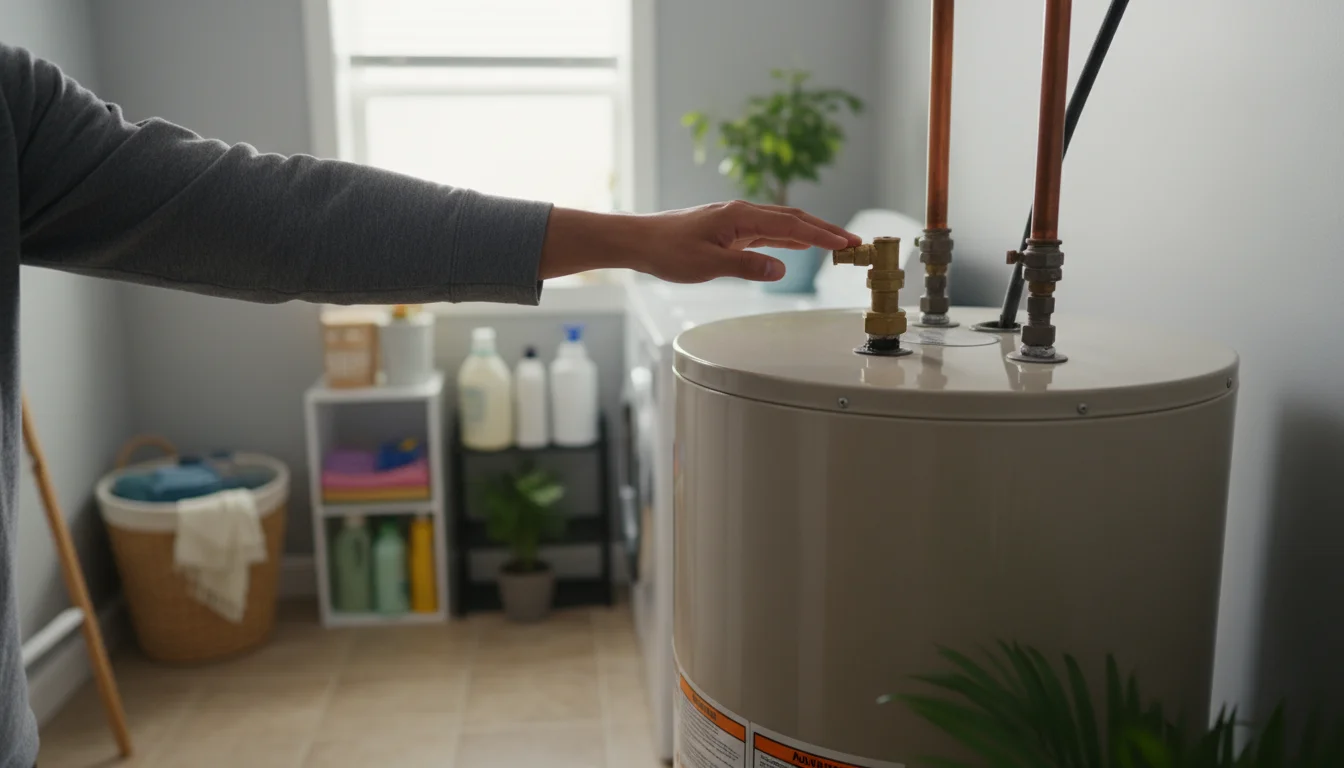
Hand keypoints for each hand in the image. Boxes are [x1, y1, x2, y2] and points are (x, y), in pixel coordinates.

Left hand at [540, 201, 860, 282]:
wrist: (639, 241)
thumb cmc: (668, 251)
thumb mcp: (709, 265)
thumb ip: (747, 266)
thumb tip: (783, 270)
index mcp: (740, 216)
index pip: (792, 225)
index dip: (823, 235)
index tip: (848, 244)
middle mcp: (742, 213)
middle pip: (794, 219)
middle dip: (826, 231)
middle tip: (855, 243)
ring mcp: (736, 221)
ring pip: (783, 225)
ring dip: (811, 234)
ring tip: (837, 244)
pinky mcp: (729, 231)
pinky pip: (768, 232)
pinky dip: (789, 239)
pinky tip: (800, 246)